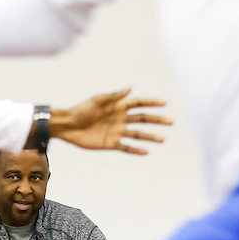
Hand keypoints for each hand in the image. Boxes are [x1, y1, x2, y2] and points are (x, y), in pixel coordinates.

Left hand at [50, 89, 171, 154]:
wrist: (67, 126)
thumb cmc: (80, 110)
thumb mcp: (97, 100)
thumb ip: (114, 96)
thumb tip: (130, 88)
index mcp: (118, 106)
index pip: (139, 104)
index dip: (152, 103)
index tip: (165, 103)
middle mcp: (120, 119)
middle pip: (143, 119)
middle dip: (157, 120)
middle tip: (171, 122)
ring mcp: (116, 132)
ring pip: (137, 134)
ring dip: (150, 136)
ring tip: (162, 139)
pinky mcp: (110, 144)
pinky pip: (126, 147)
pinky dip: (136, 150)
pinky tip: (146, 151)